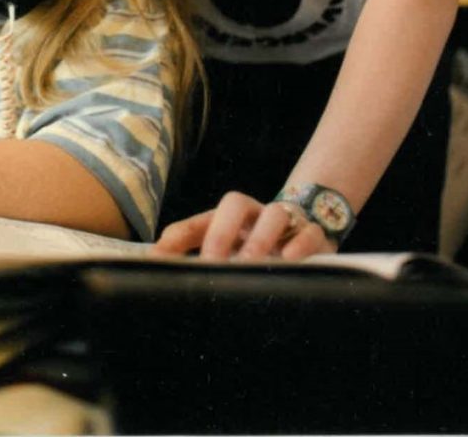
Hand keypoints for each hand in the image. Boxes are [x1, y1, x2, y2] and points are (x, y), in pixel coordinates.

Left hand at [154, 190, 337, 261]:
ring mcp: (285, 221)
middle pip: (235, 203)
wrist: (308, 228)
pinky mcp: (314, 233)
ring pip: (275, 213)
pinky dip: (301, 243)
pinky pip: (310, 231)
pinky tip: (290, 259)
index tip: (160, 257)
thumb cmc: (257, 243)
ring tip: (251, 264)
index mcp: (229, 219)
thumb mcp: (226, 249)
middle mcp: (254, 215)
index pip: (201, 219)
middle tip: (212, 262)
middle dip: (221, 232)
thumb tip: (153, 263)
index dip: (180, 234)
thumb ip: (190, 253)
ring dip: (260, 238)